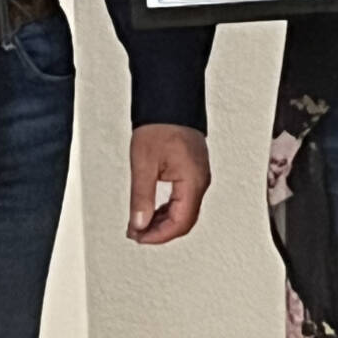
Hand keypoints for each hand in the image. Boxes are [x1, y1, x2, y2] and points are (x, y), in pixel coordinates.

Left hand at [126, 123, 210, 244]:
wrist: (170, 99)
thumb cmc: (159, 124)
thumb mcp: (143, 163)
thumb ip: (141, 198)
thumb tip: (139, 224)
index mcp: (193, 181)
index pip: (180, 223)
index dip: (158, 236)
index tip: (139, 238)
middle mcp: (200, 180)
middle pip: (184, 220)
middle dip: (160, 232)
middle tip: (137, 234)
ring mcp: (199, 175)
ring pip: (184, 211)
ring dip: (163, 221)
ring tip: (140, 223)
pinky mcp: (194, 170)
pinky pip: (184, 198)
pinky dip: (168, 209)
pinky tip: (152, 209)